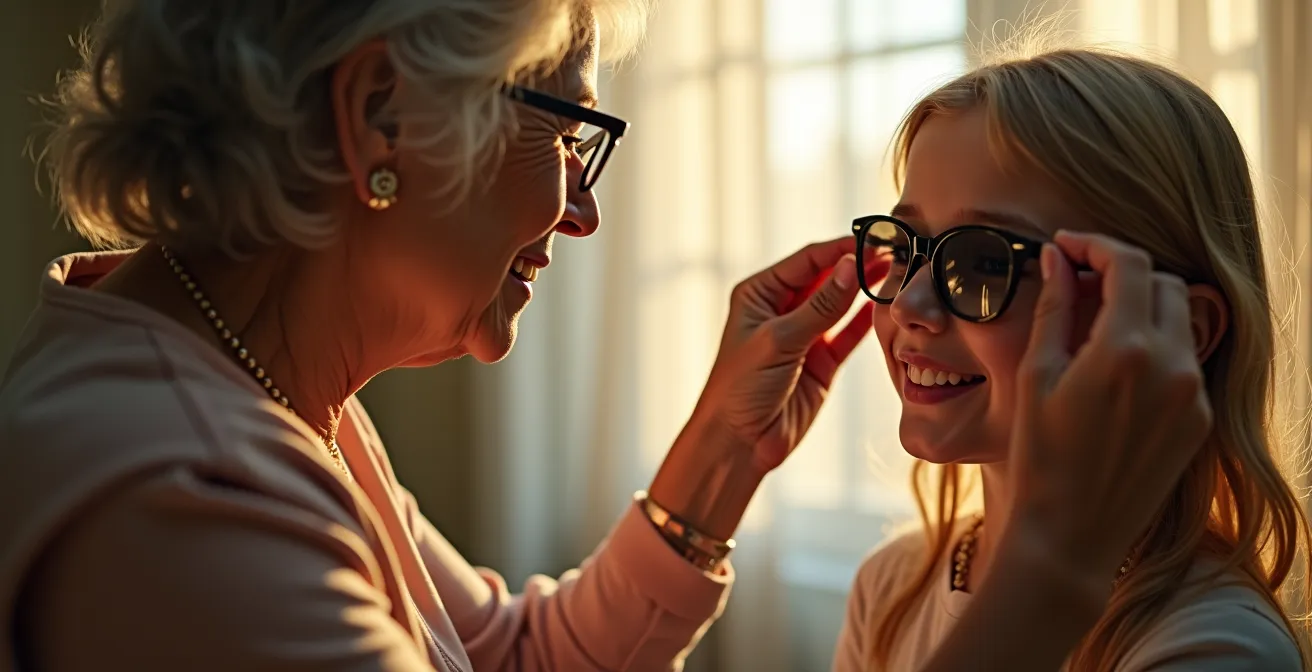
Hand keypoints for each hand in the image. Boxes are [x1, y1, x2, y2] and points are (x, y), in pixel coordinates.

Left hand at [692, 237, 879, 472]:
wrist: (740, 442)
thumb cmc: (740, 388)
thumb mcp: (778, 341)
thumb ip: (820, 307)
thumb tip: (852, 267)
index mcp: (759, 294)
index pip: (806, 261)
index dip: (839, 250)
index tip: (873, 241)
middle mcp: (781, 310)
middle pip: (826, 278)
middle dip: (856, 265)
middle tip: (893, 253)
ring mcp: (804, 335)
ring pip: (840, 304)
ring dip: (864, 289)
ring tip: (896, 271)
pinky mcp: (822, 361)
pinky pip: (848, 333)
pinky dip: (865, 320)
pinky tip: (884, 304)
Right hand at [1006, 231, 1211, 581]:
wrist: (1072, 532)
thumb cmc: (1040, 455)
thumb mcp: (1035, 374)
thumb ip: (1053, 308)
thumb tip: (1057, 257)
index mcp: (1125, 349)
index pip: (1129, 264)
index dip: (1095, 245)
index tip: (1066, 247)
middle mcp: (1171, 365)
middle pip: (1162, 283)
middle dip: (1122, 272)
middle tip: (1078, 282)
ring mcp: (1192, 394)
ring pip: (1180, 318)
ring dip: (1142, 306)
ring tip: (1095, 323)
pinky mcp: (1199, 418)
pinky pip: (1184, 360)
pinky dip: (1154, 345)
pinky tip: (1114, 366)